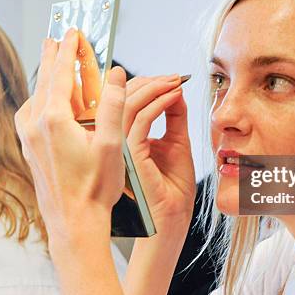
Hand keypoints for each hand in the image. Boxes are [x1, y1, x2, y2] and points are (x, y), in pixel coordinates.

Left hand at [15, 28, 126, 248]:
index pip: (62, 73)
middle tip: (57, 37)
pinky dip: (41, 96)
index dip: (68, 49)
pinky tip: (47, 99)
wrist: (73, 222)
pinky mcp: (28, 148)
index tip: (73, 32)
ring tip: (53, 61)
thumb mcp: (112, 143)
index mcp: (54, 119)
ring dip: (47, 76)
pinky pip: (31, 112)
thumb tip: (115, 73)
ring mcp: (27, 137)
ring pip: (36, 95)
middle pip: (45, 79)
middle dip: (53, 56)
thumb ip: (112, 104)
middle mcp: (35, 124)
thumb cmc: (94, 188)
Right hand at [124, 75, 195, 230]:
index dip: (145, 86)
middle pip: (123, 100)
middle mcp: (118, 141)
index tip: (169, 78)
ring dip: (154, 88)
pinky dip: (159, 103)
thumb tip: (175, 89)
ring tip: (174, 82)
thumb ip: (174, 117)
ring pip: (129, 106)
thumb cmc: (173, 188)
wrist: (174, 218)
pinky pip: (141, 121)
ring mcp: (121, 148)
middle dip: (149, 82)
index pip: (125, 103)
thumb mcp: (176, 143)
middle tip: (172, 77)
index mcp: (123, 138)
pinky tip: (174, 96)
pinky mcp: (130, 155)